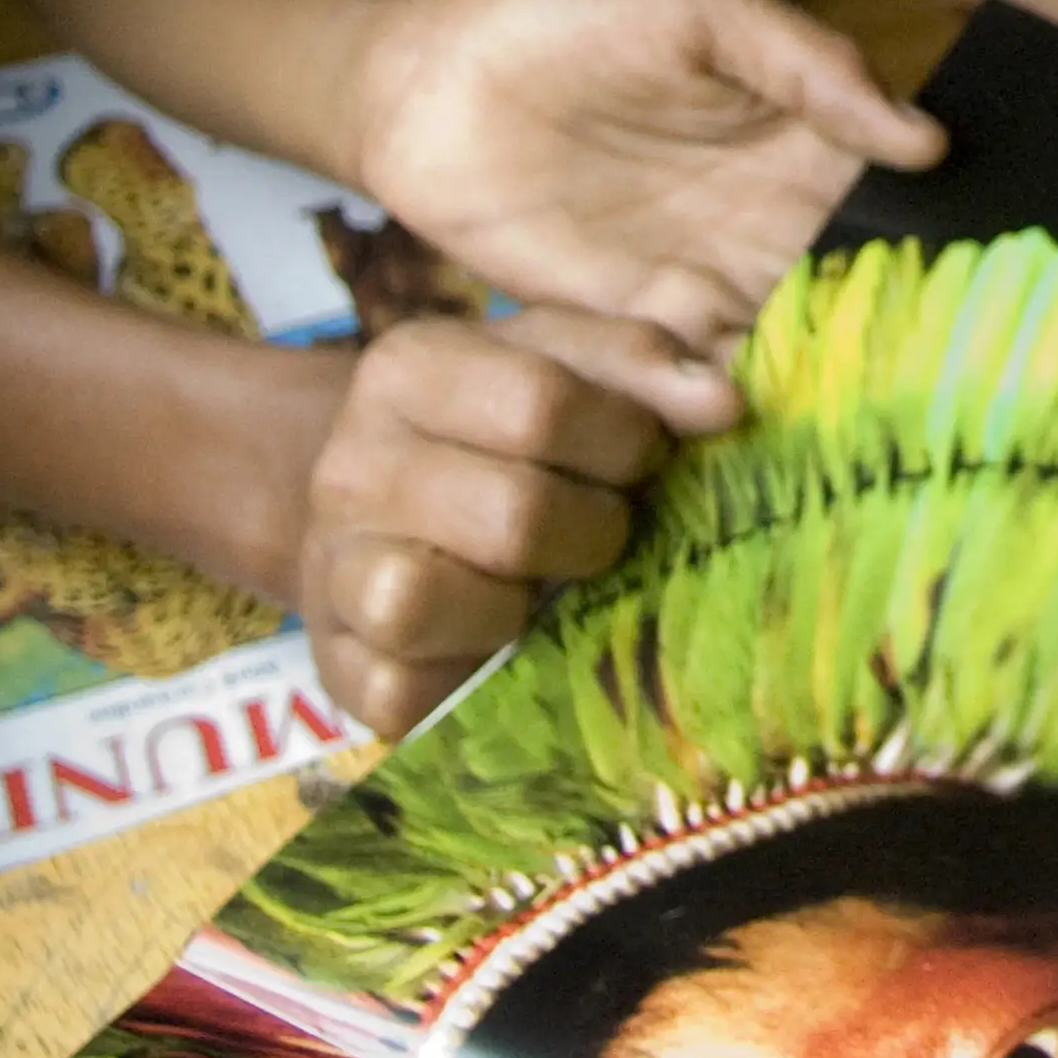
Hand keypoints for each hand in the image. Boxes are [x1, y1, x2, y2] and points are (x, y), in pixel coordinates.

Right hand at [288, 305, 710, 734]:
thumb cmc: (501, 434)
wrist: (388, 521)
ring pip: (420, 600)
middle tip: (610, 530)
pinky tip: (499, 646)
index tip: (645, 456)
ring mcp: (333, 570)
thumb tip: (724, 403)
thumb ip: (640, 364)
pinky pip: (401, 693)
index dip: (624, 440)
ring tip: (545, 589)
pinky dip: (467, 678)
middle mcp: (350, 466)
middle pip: (509, 516)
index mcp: (408, 368)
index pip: (539, 403)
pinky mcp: (340, 670)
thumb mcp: (563, 366)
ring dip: (516, 607)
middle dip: (593, 532)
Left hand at [340, 0, 939, 341]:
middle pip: (859, 284)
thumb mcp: (697, 0)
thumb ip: (806, 61)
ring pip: (788, 341)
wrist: (417, 74)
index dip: (946, 233)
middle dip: (895, 328)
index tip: (986, 278)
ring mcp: (706, 274)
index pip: (900, 193)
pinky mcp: (631, 326)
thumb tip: (926, 140)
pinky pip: (691, 375)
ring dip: (814, 375)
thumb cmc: (559, 7)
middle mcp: (772, 213)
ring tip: (832, 397)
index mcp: (806, 130)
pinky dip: (712, 399)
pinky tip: (722, 401)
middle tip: (931, 369)